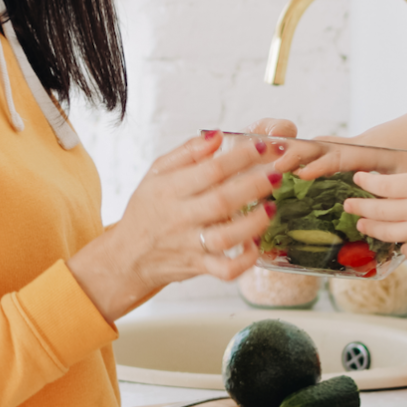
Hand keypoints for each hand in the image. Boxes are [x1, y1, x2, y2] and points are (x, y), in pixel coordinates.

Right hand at [69, 132, 281, 321]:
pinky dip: (244, 261)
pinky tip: (255, 245)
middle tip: (276, 174)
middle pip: (222, 201)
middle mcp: (180, 217)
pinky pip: (225, 270)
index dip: (239, 157)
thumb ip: (187, 153)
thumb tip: (217, 136)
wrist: (129, 256)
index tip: (261, 147)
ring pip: (226, 237)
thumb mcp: (157, 174)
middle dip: (254, 186)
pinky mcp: (198, 267)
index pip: (209, 170)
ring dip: (254, 223)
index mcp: (169, 189)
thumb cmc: (147, 210)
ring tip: (271, 209)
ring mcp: (190, 245)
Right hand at [248, 108, 406, 179]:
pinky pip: (322, 149)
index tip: (303, 174)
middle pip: (320, 145)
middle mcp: (354, 145)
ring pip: (318, 145)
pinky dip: (304, 154)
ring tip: (272, 164)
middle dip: (298, 153)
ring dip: (297, 152)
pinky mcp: (346, 149)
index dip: (321, 165)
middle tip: (275, 165)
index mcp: (369, 151)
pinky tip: (287, 165)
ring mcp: (348, 145)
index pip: (340, 157)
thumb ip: (394, 194)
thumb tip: (380, 220)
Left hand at [346, 141, 406, 261]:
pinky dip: (405, 250)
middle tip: (348, 205)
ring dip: (373, 228)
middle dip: (361, 207)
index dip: (368, 182)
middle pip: (381, 210)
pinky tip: (401, 247)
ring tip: (362, 224)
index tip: (358, 179)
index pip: (385, 184)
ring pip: (390, 232)